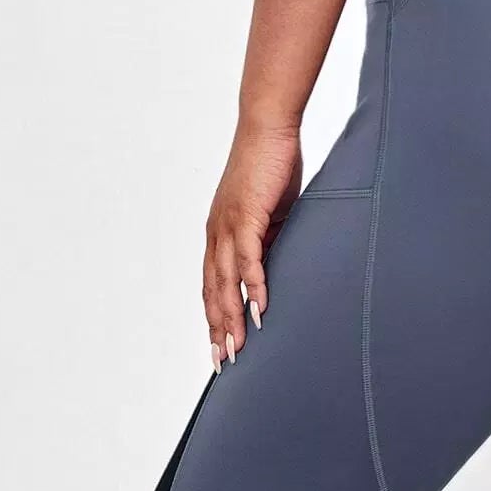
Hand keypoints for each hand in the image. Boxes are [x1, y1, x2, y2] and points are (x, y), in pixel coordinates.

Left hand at [203, 122, 301, 369]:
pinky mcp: (247, 214)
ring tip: (239, 347)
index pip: (212, 286)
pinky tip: (260, 309)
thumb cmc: (271, 166)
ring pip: (225, 281)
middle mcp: (217, 233)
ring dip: (231, 317)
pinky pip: (249, 258)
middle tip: (223, 363)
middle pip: (213, 291)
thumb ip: (271, 242)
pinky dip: (252, 285)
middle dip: (218, 330)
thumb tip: (279, 267)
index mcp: (221, 235)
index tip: (219, 348)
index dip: (214, 319)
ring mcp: (229, 225)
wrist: (268, 127)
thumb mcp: (272, 214)